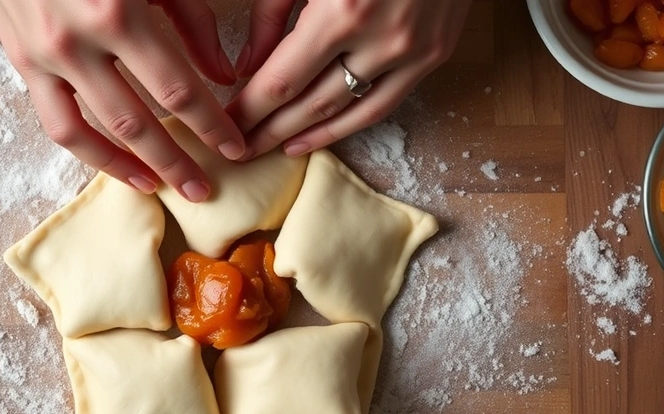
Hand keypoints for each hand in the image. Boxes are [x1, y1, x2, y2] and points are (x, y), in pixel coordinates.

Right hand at [0, 0, 246, 201]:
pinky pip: (57, 124)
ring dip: (133, 167)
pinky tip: (120, 166)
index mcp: (118, 11)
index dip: (210, 125)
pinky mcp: (21, 63)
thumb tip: (222, 75)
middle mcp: (77, 41)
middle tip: (204, 189)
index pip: (178, 90)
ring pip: (93, 133)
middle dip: (177, 161)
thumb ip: (192, 20)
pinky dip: (91, 153)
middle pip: (138, 122)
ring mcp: (43, 57)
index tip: (235, 147)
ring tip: (162, 188)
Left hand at [228, 0, 470, 159]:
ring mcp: (414, 52)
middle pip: (311, 105)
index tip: (228, 126)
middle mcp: (382, 40)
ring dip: (306, 136)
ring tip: (273, 149)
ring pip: (349, 114)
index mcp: (343, 11)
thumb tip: (248, 66)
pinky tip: (318, 135)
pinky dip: (348, 126)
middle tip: (241, 148)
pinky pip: (383, 104)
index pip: (282, 81)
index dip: (250, 109)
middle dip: (269, 130)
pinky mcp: (436, 55)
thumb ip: (273, 13)